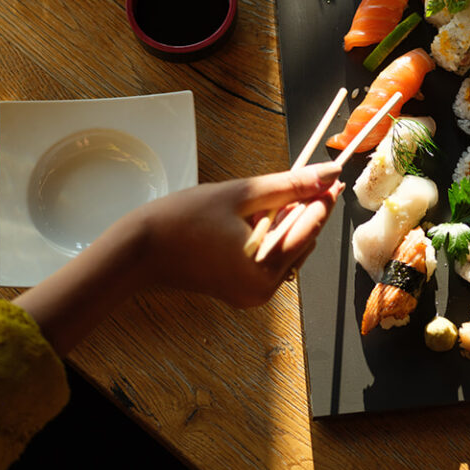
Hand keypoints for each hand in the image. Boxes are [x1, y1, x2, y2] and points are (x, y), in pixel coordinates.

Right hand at [16, 162, 342, 352]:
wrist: (136, 252)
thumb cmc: (181, 220)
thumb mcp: (240, 195)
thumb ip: (289, 185)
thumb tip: (329, 174)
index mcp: (264, 272)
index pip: (310, 228)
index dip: (323, 198)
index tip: (333, 174)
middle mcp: (262, 291)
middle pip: (302, 242)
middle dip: (302, 211)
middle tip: (299, 180)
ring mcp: (252, 295)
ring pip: (287, 250)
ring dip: (285, 223)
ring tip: (264, 200)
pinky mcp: (240, 291)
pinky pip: (269, 260)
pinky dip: (269, 237)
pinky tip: (253, 218)